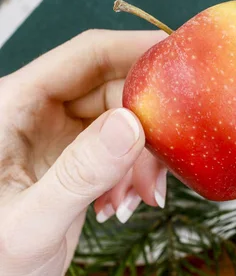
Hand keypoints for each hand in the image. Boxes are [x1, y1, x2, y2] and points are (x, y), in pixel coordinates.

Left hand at [0, 30, 166, 275]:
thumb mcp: (32, 225)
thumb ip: (80, 173)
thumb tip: (132, 124)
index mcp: (8, 110)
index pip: (81, 57)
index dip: (132, 50)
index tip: (179, 57)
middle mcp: (34, 117)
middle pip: (110, 88)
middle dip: (146, 120)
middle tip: (173, 149)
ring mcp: (57, 141)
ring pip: (122, 122)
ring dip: (142, 156)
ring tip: (139, 196)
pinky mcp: (75, 165)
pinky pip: (121, 152)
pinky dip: (135, 174)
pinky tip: (126, 204)